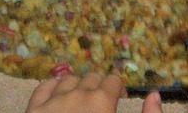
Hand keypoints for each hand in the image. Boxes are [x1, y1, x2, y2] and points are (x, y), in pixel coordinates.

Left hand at [26, 73, 162, 112]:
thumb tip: (154, 95)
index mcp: (102, 102)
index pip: (113, 80)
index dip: (117, 90)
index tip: (118, 100)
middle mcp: (78, 94)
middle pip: (91, 77)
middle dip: (98, 87)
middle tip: (100, 106)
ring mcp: (53, 101)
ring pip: (68, 79)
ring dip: (76, 87)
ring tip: (80, 103)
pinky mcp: (34, 109)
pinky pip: (44, 87)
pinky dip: (52, 88)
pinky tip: (57, 98)